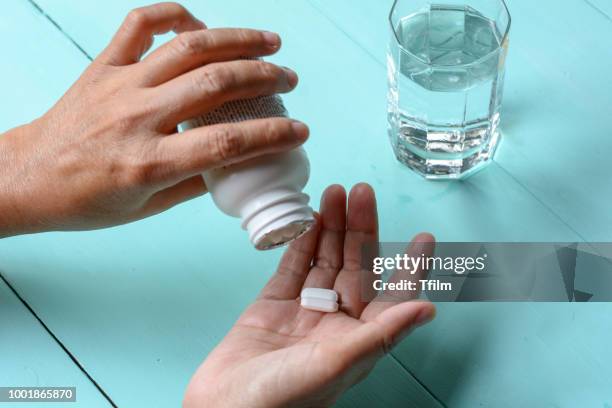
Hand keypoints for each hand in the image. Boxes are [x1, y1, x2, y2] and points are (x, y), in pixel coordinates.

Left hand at [0, 2, 306, 236]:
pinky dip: (174, 14)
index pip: (226, 143)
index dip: (271, 135)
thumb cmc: (88, 200)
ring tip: (268, 43)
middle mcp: (137, 118)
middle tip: (289, 78)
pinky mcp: (103, 66)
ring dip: (236, 40)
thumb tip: (233, 163)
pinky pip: (139, 25)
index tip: (300, 130)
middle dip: (263, 76)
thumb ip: (194, 182)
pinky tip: (201, 23)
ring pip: (187, 48)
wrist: (28, 177)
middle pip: (214, 84)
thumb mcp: (147, 207)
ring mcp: (119, 85)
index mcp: (149, 163)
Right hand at [184, 184, 435, 407]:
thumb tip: (428, 309)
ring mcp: (303, 312)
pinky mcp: (272, 305)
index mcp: (358, 341)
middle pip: (356, 267)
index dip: (409, 266)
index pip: (392, 296)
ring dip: (331, 227)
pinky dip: (301, 241)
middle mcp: (335, 324)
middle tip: (362, 192)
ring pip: (324, 260)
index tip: (423, 236)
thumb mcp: (338, 363)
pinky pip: (292, 266)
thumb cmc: (283, 399)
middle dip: (360, 229)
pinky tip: (310, 218)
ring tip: (335, 192)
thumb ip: (381, 333)